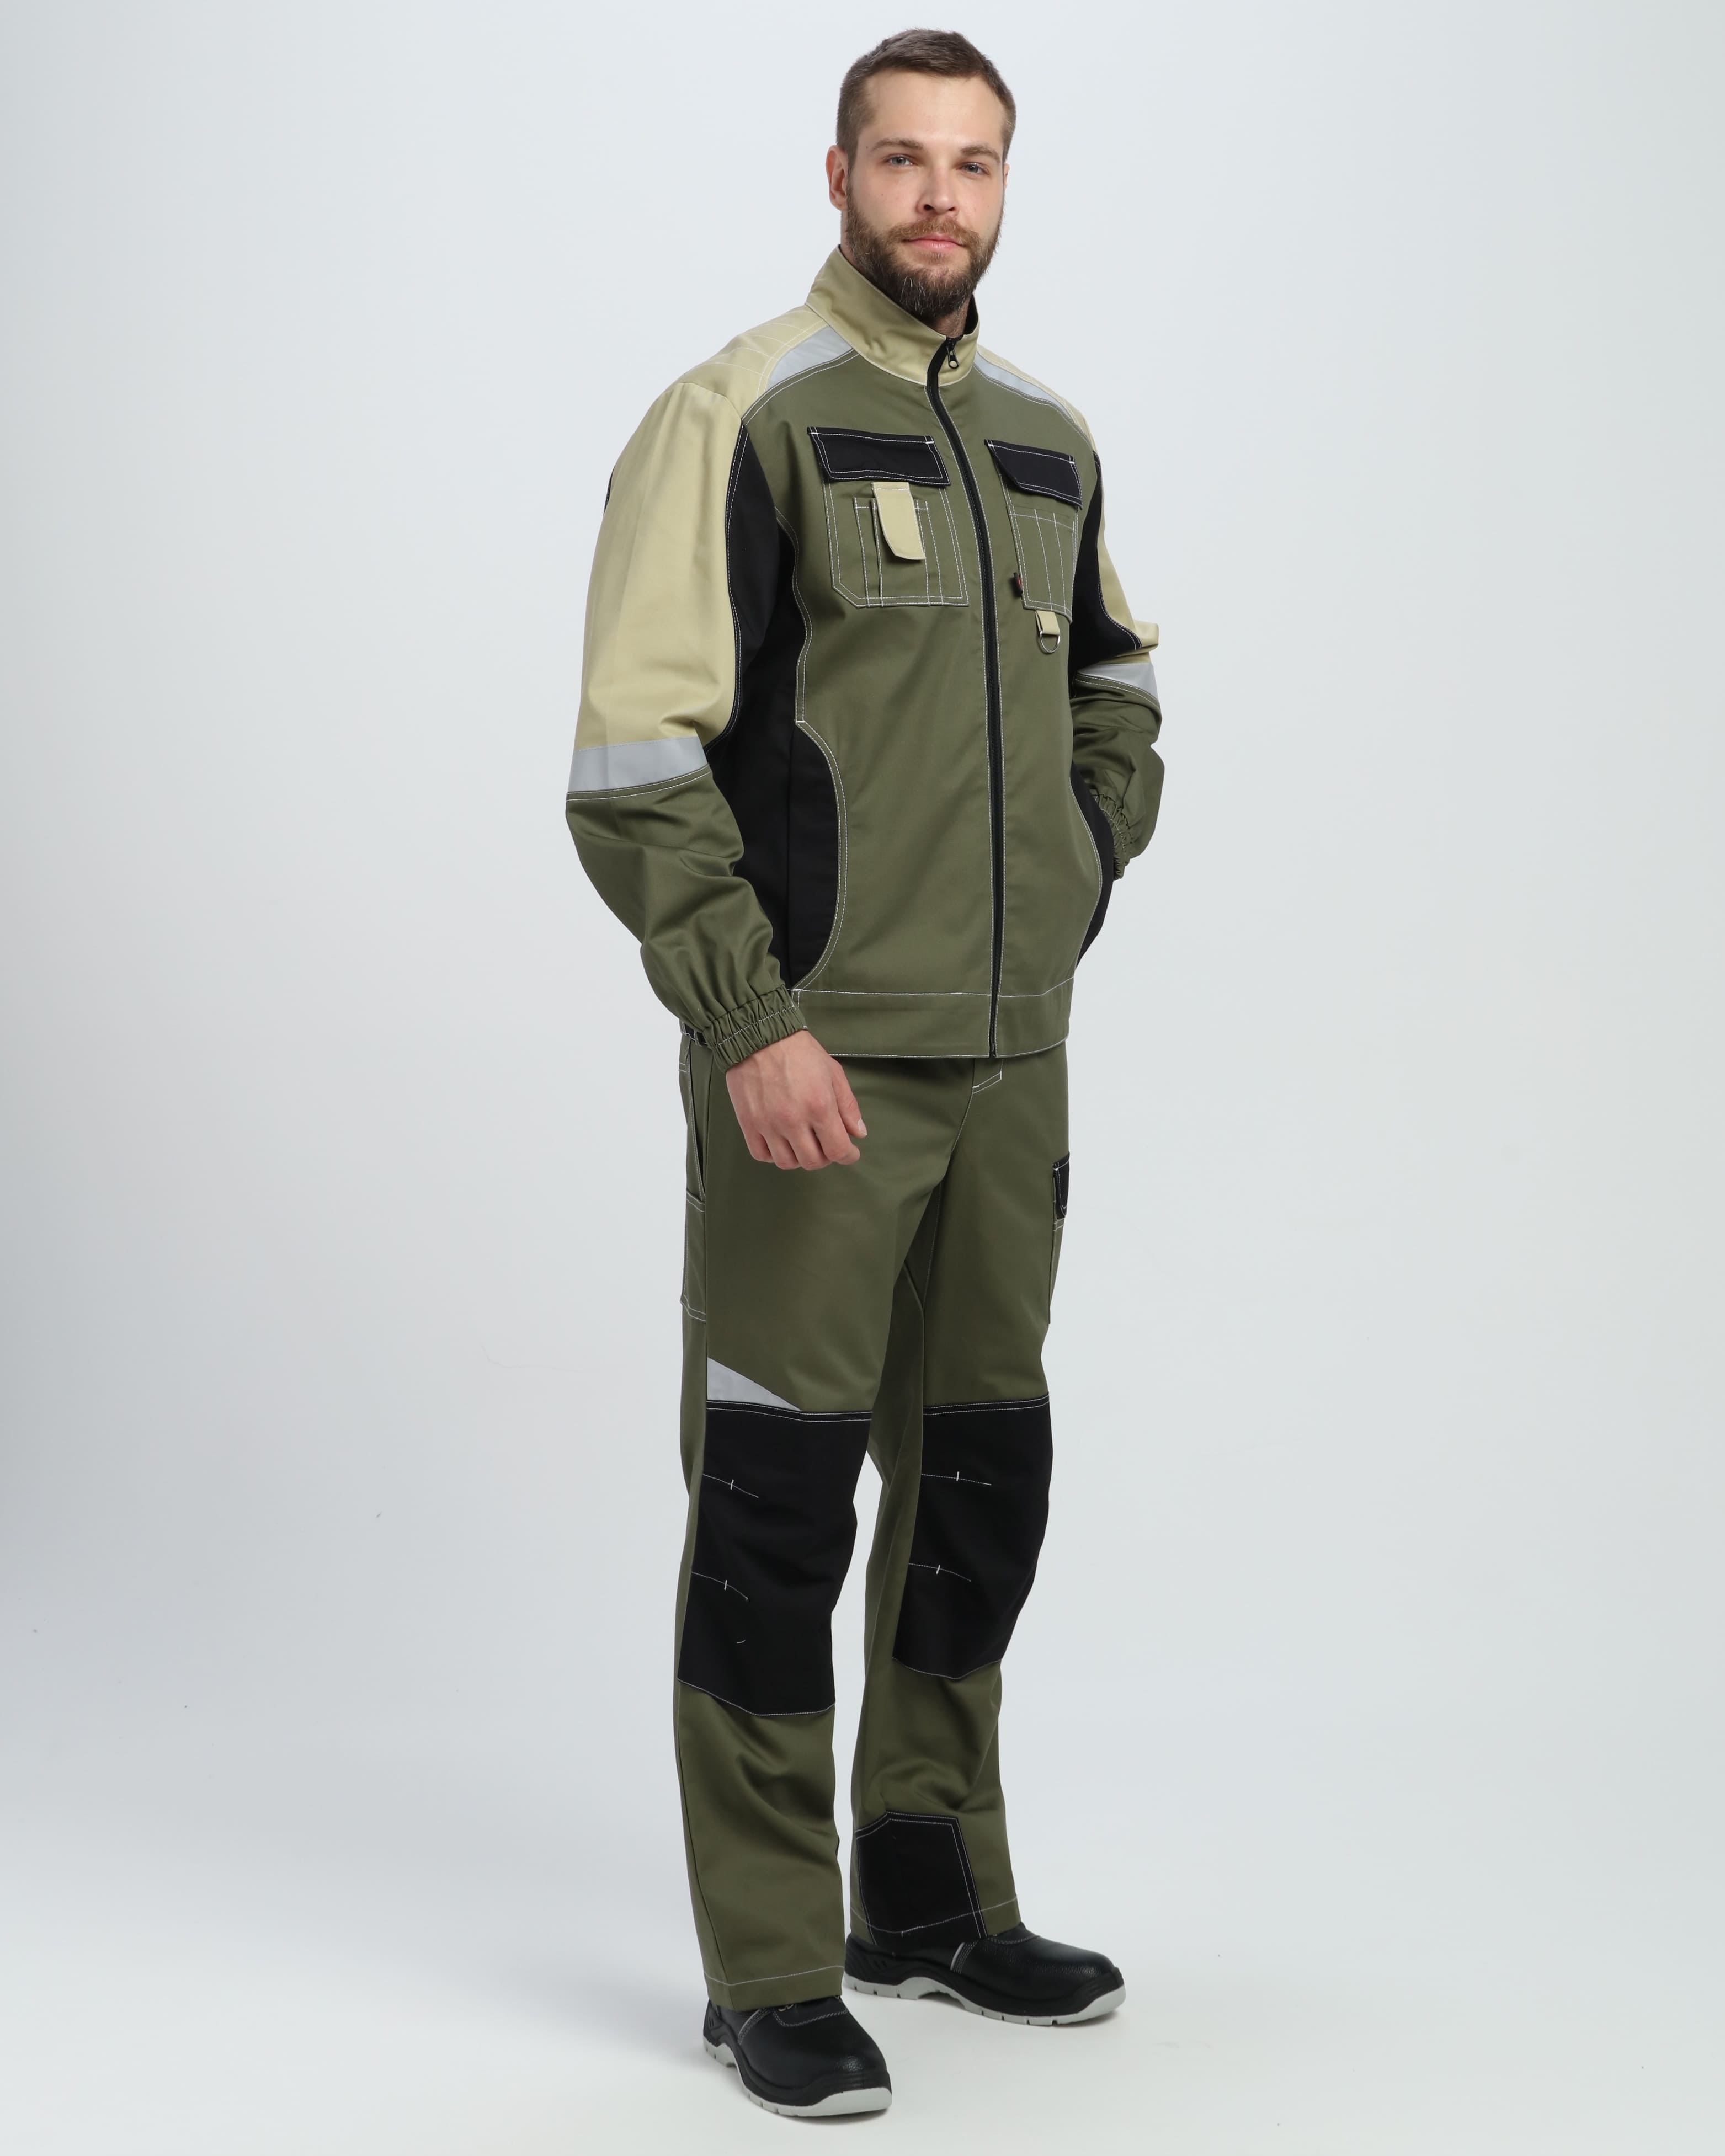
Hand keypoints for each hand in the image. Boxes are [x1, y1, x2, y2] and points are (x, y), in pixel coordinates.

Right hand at [725, 1031, 866, 1169]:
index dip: (848, 1156)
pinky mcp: (748, 1123)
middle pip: (813, 1162)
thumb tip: (858, 1134)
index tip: (849, 1153)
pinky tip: (780, 1142)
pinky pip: (761, 1155)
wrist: (760, 1036)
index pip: (838, 1150)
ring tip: (802, 1143)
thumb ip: (848, 1106)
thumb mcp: (833, 1073)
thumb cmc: (799, 1051)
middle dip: (825, 1157)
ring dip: (799, 1157)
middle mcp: (793, 1120)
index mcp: (819, 1106)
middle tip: (825, 1145)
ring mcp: (768, 1124)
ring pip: (787, 1163)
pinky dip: (773, 1154)